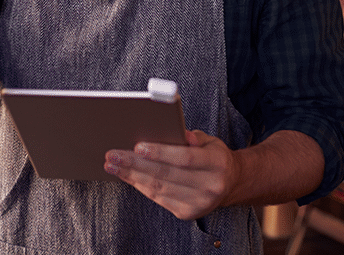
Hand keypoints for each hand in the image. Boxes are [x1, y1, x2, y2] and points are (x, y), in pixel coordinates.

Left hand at [104, 130, 240, 219]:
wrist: (231, 184)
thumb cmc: (213, 156)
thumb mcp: (209, 140)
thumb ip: (191, 136)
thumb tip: (175, 131)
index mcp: (217, 164)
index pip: (184, 158)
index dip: (160, 153)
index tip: (137, 146)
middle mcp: (210, 186)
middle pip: (166, 174)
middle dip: (135, 164)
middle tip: (112, 155)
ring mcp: (199, 203)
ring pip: (158, 188)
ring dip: (131, 175)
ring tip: (112, 164)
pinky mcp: (187, 213)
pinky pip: (158, 197)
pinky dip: (139, 185)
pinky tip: (126, 175)